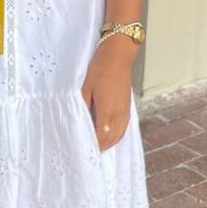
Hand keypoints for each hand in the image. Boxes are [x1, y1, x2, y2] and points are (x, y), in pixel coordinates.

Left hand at [80, 35, 136, 151]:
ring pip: (119, 135)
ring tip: (98, 147)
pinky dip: (116, 135)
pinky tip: (109, 135)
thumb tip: (78, 121)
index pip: (101, 136)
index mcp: (107, 109)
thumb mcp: (85, 86)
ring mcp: (125, 110)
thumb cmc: (99, 68)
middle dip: (100, 147)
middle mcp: (119, 113)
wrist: (118, 55)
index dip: (93, 144)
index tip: (83, 149)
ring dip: (109, 143)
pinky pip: (124, 127)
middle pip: (111, 139)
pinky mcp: (128, 106)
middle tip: (89, 152)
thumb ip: (82, 105)